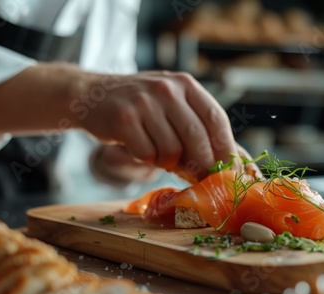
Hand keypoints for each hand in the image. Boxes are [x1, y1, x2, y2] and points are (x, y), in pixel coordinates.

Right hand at [77, 71, 238, 181]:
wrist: (93, 95)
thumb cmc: (141, 107)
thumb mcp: (172, 105)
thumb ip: (197, 128)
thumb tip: (228, 164)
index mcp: (185, 84)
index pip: (216, 118)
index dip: (226, 148)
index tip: (231, 171)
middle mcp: (167, 89)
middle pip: (197, 138)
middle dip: (203, 165)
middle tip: (201, 180)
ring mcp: (144, 102)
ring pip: (171, 151)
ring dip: (167, 161)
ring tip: (157, 152)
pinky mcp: (123, 118)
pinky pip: (147, 155)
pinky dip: (146, 159)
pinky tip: (139, 146)